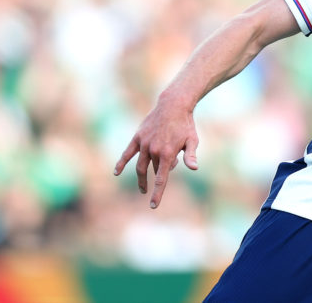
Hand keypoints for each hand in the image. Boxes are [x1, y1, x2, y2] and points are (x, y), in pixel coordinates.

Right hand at [114, 93, 199, 208]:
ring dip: (142, 177)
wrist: (173, 105)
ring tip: (143, 186)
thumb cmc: (186, 124)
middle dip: (157, 178)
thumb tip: (194, 169)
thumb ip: (190, 156)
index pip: (161, 179)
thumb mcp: (192, 140)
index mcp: (168, 153)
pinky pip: (128, 153)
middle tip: (159, 183)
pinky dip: (122, 163)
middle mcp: (154, 150)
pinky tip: (117, 172)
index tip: (153, 206)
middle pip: (153, 171)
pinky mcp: (138, 137)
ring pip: (141, 165)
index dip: (157, 193)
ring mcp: (144, 144)